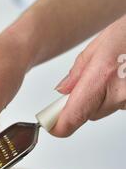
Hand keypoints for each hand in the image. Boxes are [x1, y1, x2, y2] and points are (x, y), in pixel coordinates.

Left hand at [52, 14, 125, 136]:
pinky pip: (121, 104)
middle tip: (94, 78)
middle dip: (86, 100)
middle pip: (89, 113)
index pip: (72, 117)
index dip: (58, 125)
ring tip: (117, 70)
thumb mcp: (102, 43)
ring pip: (106, 108)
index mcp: (102, 77)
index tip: (51, 125)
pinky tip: (125, 75)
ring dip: (106, 95)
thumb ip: (78, 72)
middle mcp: (119, 94)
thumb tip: (62, 92)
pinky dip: (120, 93)